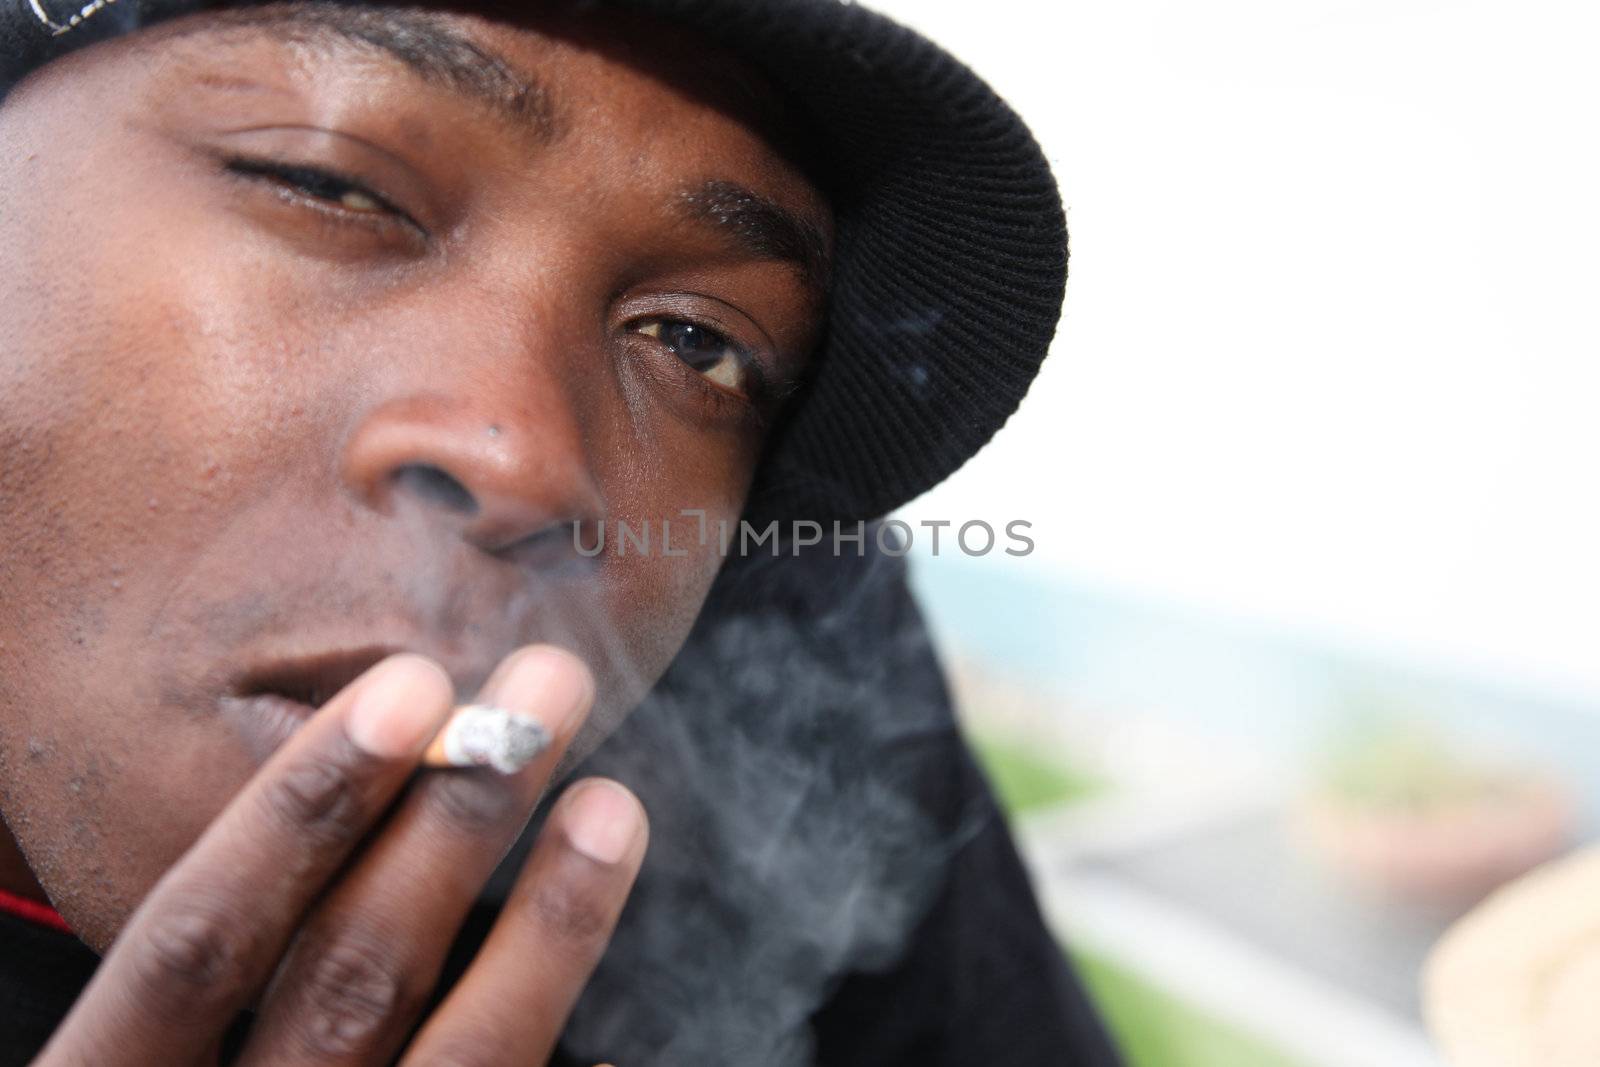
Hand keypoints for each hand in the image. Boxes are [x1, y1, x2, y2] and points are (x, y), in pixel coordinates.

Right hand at [36, 647, 646, 1065]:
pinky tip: (595, 932)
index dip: (298, 810)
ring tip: (610, 804)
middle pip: (345, 978)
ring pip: (457, 1059)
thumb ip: (211, 992)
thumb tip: (325, 824)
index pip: (192, 944)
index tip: (405, 689)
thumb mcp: (157, 1064)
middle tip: (544, 689)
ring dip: (546, 921)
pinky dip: (549, 1004)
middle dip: (454, 818)